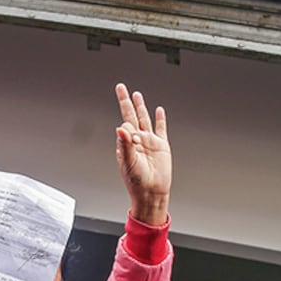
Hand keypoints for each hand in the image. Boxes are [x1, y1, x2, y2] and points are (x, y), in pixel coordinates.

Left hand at [114, 83, 170, 225]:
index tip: (131, 125)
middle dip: (126, 101)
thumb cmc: (137, 182)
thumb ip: (124, 145)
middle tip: (121, 87)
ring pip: (144, 119)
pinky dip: (160, 119)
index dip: (127, 122)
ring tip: (136, 94)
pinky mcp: (161, 145)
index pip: (124, 125)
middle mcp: (136, 140)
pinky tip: (158, 110)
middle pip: (131, 115)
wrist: (152, 193)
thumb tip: (120, 129)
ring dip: (140, 106)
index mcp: (125, 144)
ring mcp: (149, 142)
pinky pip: (161, 129)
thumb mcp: (128, 162)